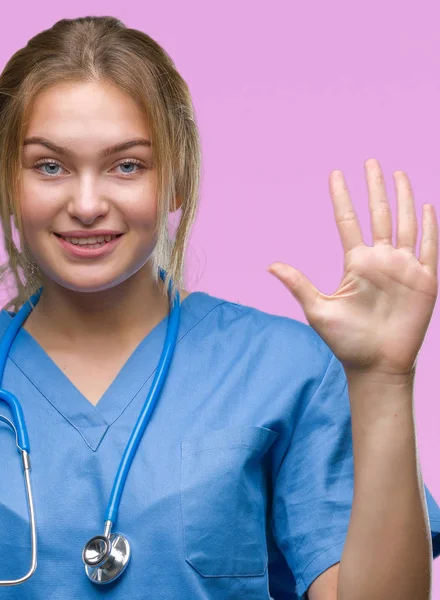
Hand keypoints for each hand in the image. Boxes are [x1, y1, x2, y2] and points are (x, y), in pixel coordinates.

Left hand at [267, 158, 437, 378]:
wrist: (376, 365)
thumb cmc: (346, 341)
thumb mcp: (318, 309)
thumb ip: (298, 284)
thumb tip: (270, 265)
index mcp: (356, 263)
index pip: (347, 221)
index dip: (341, 198)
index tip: (334, 175)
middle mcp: (380, 260)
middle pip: (379, 214)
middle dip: (375, 187)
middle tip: (370, 161)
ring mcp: (404, 267)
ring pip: (405, 223)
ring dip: (403, 198)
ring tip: (397, 173)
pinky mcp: (425, 280)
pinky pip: (429, 246)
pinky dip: (429, 226)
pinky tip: (426, 206)